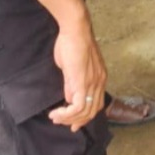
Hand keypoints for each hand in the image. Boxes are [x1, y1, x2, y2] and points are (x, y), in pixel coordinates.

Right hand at [48, 16, 106, 131]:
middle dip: (76, 121)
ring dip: (68, 119)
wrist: (75, 31)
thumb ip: (72, 83)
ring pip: (84, 112)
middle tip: (61, 123)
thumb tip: (68, 97)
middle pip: (92, 111)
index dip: (85, 116)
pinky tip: (55, 113)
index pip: (97, 104)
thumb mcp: (73, 68)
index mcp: (100, 78)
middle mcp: (100, 83)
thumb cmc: (72, 44)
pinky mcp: (82, 83)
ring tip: (54, 117)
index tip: (73, 124)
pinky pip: (77, 107)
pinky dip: (66, 114)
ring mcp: (93, 83)